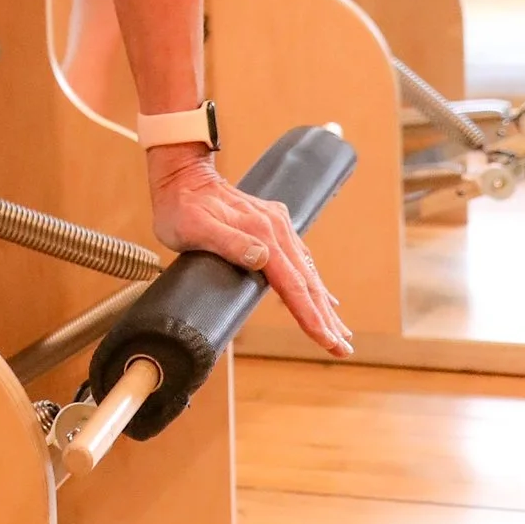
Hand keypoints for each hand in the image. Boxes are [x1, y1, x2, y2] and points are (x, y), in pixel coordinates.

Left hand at [147, 147, 353, 358]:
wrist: (182, 175)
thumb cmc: (180, 207)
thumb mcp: (195, 227)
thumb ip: (228, 243)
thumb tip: (262, 259)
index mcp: (261, 234)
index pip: (293, 285)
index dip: (310, 316)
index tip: (328, 341)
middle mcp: (276, 230)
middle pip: (308, 282)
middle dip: (326, 318)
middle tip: (343, 348)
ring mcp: (277, 226)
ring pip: (308, 273)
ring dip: (323, 304)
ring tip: (340, 331)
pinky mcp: (273, 226)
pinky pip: (300, 260)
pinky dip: (314, 283)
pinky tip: (323, 296)